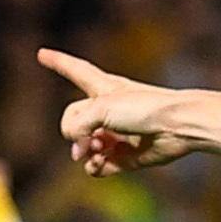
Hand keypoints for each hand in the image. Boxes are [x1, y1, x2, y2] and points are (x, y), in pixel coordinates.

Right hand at [39, 48, 196, 175]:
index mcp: (101, 87)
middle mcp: (107, 110)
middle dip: (73, 132)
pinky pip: (98, 166)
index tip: (42, 53)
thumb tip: (77, 150)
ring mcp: (114, 134)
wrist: (178, 127)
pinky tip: (100, 163)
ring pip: (83, 146)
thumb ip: (77, 125)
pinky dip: (95, 167)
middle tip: (87, 138)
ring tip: (98, 148)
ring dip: (84, 151)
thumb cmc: (145, 107)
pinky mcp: (125, 156)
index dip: (57, 62)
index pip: (74, 70)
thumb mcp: (101, 107)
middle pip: (72, 120)